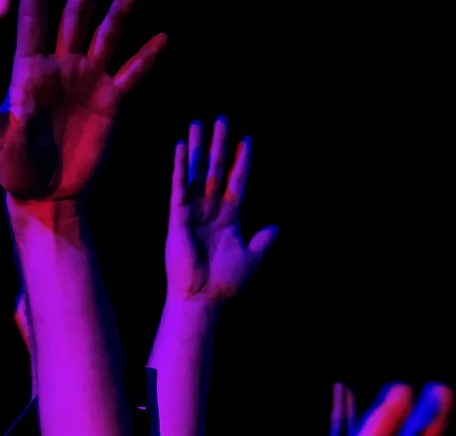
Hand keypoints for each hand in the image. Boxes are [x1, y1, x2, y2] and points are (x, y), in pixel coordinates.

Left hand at [0, 0, 164, 201]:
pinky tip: (163, 38)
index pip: (33, 19)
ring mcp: (87, 79)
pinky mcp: (110, 101)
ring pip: (107, 36)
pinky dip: (146, 57)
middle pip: (75, 17)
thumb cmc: (11, 164)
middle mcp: (60, 65)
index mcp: (29, 68)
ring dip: (119, 12)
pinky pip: (131, 73)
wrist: (45, 194)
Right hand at [164, 117, 278, 305]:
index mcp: (229, 218)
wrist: (202, 298)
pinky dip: (180, 168)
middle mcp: (211, 210)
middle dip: (220, 144)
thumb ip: (263, 240)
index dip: (242, 161)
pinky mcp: (178, 218)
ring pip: (197, 173)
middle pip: (217, 170)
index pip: (237, 182)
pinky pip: (179, 188)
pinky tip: (181, 148)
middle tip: (221, 118)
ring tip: (198, 123)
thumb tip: (277, 227)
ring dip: (199, 148)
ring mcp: (193, 212)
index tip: (246, 139)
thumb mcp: (251, 258)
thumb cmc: (224, 282)